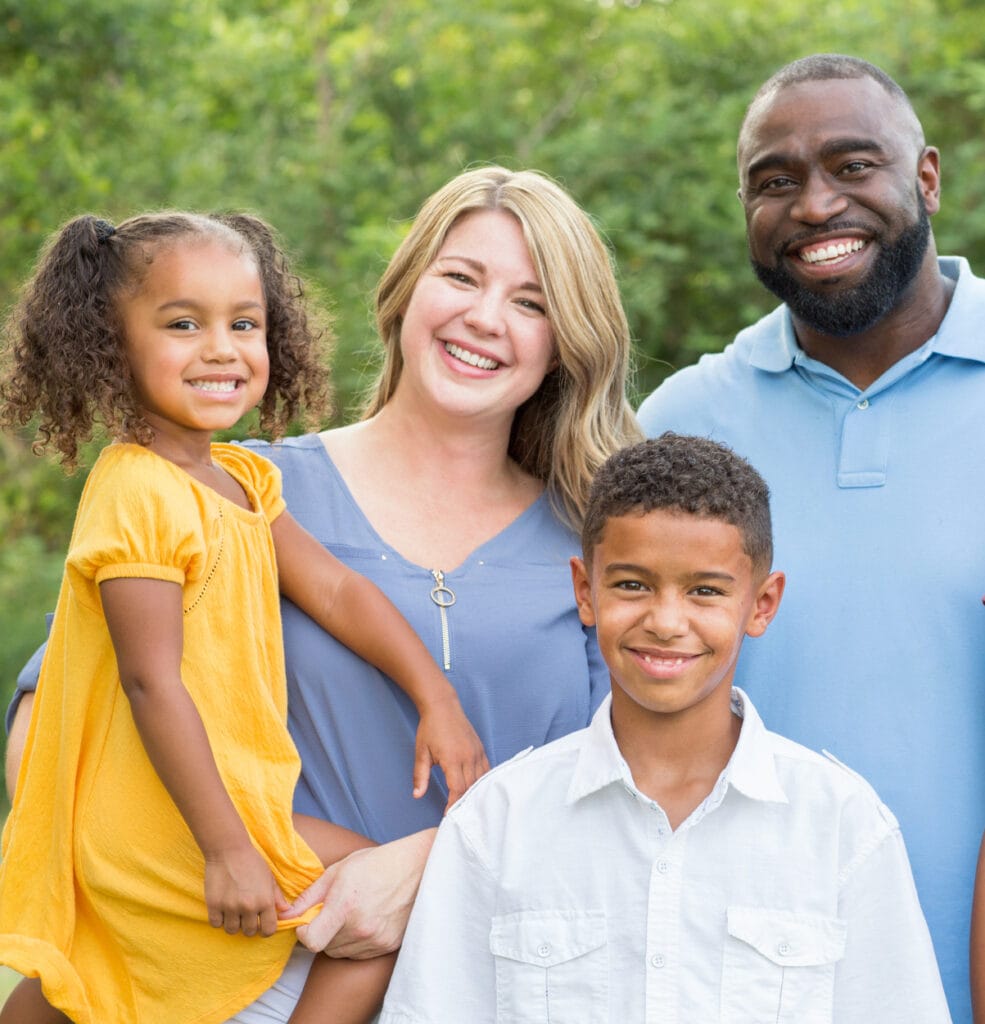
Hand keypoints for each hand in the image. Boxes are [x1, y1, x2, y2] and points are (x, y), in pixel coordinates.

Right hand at [204, 843, 285, 936]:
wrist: (228, 849)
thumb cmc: (252, 862)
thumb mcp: (269, 877)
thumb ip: (277, 896)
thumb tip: (286, 911)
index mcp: (265, 900)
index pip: (269, 930)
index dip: (266, 930)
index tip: (262, 925)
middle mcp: (248, 906)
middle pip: (249, 932)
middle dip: (249, 926)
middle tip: (246, 915)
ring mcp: (230, 907)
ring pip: (232, 930)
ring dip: (233, 923)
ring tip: (234, 911)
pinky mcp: (213, 905)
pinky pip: (216, 924)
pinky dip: (219, 919)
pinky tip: (222, 908)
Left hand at [283, 828, 435, 958]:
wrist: (415, 868)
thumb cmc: (374, 864)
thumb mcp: (338, 871)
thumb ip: (309, 896)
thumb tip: (286, 914)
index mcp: (345, 906)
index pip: (311, 941)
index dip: (304, 933)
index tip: (308, 921)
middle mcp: (361, 927)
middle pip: (325, 947)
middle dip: (322, 933)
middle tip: (334, 912)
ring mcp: (376, 939)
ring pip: (342, 951)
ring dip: (340, 938)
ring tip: (353, 913)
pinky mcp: (388, 946)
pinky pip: (360, 953)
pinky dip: (357, 942)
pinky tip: (367, 920)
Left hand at [413, 694, 489, 808]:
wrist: (443, 705)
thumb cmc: (429, 728)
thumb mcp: (421, 752)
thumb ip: (420, 775)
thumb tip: (417, 795)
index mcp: (453, 759)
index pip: (457, 789)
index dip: (453, 805)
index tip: (448, 816)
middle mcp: (469, 756)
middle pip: (470, 788)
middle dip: (464, 804)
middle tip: (458, 816)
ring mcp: (477, 752)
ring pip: (480, 781)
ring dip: (474, 795)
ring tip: (468, 807)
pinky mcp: (481, 749)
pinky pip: (486, 771)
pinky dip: (482, 783)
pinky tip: (477, 791)